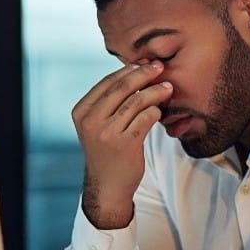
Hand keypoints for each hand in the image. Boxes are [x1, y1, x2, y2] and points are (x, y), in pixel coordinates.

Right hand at [71, 60, 171, 228]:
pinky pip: (146, 118)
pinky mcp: (124, 144)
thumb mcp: (97, 125)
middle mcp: (91, 120)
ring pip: (136, 101)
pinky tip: (160, 111)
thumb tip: (134, 70)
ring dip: (155, 91)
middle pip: (122, 87)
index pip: (107, 82)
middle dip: (144, 74)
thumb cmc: (107, 151)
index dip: (128, 70)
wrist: (108, 186)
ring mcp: (107, 133)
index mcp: (82, 111)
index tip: (145, 63)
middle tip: (160, 67)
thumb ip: (108, 102)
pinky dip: (155, 111)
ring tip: (168, 88)